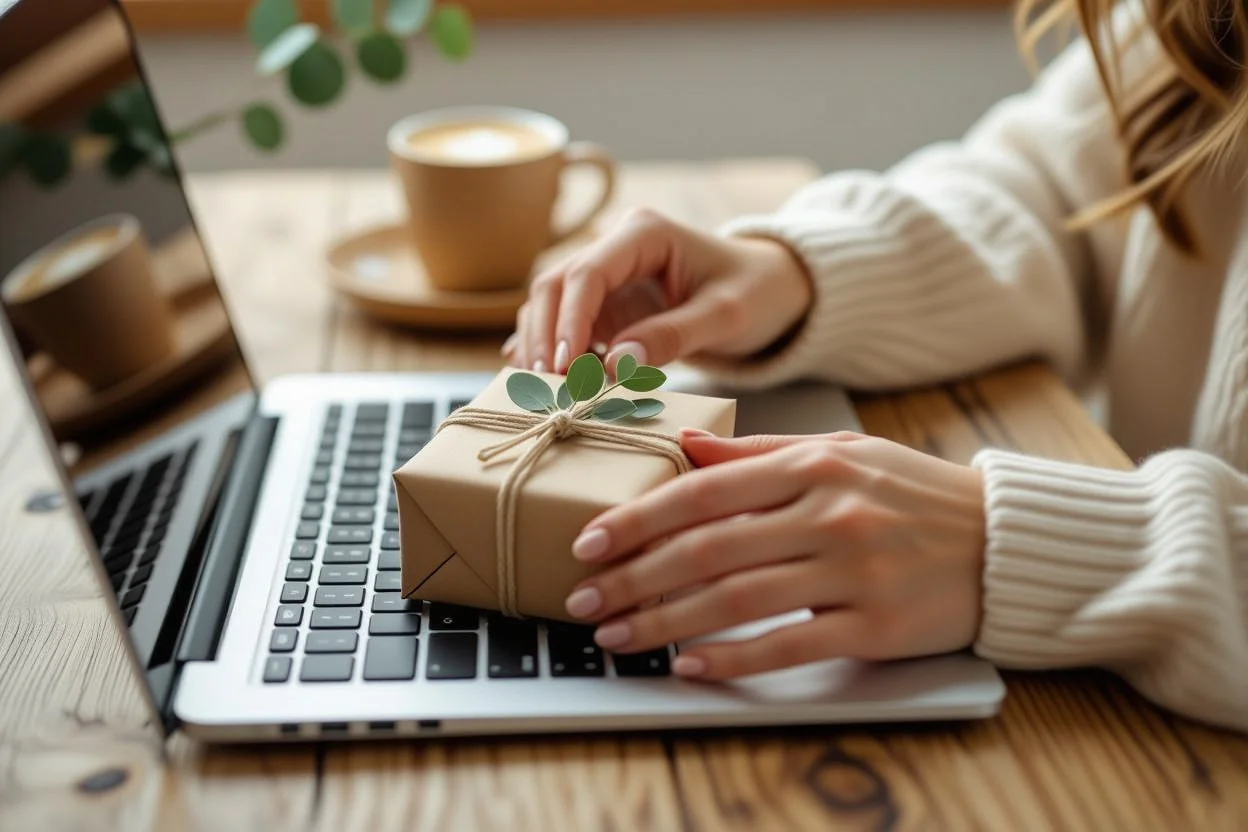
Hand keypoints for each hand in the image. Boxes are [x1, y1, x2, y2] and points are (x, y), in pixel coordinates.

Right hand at [505, 208, 811, 373]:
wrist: (769, 290)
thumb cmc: (756, 292)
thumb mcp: (726, 316)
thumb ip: (673, 337)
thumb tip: (614, 366)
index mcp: (644, 233)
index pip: (588, 274)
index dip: (569, 321)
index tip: (566, 366)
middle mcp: (615, 247)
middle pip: (556, 286)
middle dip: (546, 337)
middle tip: (549, 386)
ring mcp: (606, 276)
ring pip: (551, 305)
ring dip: (541, 347)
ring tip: (544, 391)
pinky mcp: (605, 305)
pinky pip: (564, 325)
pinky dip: (551, 352)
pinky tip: (536, 380)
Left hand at [563, 431, 986, 679]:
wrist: (1000, 539)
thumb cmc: (912, 493)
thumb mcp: (841, 452)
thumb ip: (760, 453)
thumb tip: (686, 447)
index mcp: (813, 465)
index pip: (704, 491)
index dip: (639, 518)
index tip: (588, 540)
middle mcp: (828, 514)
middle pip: (708, 549)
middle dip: (635, 576)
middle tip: (584, 598)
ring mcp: (852, 572)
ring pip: (736, 599)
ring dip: (665, 620)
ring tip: (617, 635)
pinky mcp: (875, 625)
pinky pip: (788, 645)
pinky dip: (732, 658)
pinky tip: (688, 665)